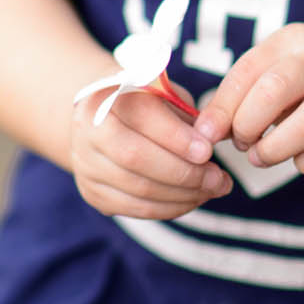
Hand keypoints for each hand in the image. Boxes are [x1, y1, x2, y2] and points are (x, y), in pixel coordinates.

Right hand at [70, 80, 231, 219]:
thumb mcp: (164, 94)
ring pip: (138, 189)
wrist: (105, 120)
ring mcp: (86, 165)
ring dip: (183, 194)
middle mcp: (87, 130)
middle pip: (135, 157)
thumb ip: (183, 113)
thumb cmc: (145, 102)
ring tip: (213, 188)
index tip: (208, 150)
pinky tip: (194, 198)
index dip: (176, 136)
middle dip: (184, 172)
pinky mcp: (93, 193)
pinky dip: (170, 208)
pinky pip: (135, 209)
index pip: (140, 115)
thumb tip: (209, 141)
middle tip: (218, 178)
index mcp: (105, 94)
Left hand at [194, 25, 303, 176]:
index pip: (248, 71)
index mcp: (296, 40)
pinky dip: (303, 163)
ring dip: (273, 150)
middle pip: (275, 91)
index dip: (222, 107)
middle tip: (241, 143)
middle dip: (248, 125)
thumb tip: (205, 132)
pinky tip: (297, 157)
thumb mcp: (272, 75)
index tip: (206, 134)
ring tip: (261, 157)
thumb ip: (237, 98)